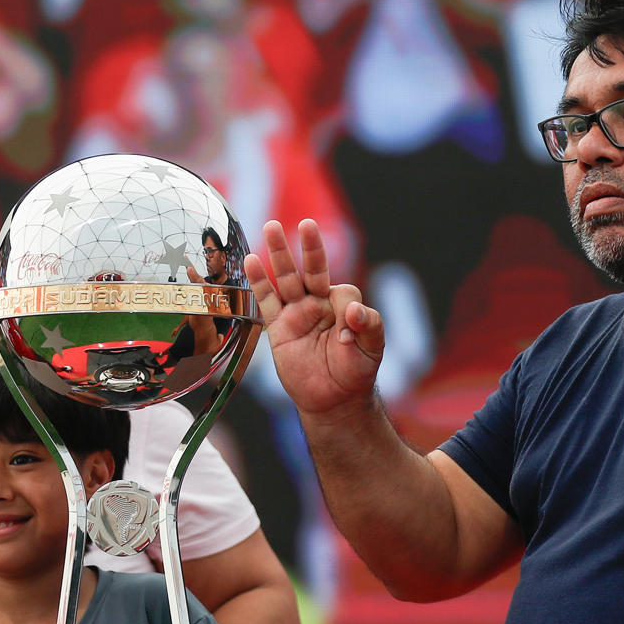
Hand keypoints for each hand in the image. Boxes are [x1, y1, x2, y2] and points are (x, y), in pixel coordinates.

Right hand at [245, 219, 383, 417]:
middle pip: (312, 268)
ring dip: (280, 253)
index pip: (342, 289)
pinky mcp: (279, 327)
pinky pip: (267, 301)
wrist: (333, 400)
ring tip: (271, 227)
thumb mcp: (372, 347)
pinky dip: (259, 281)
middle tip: (306, 223)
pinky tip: (252, 261)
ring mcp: (297, 313)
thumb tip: (354, 311)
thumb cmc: (355, 372)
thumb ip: (368, 324)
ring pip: (287, 278)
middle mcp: (319, 303)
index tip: (349, 331)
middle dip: (309, 246)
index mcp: (343, 304)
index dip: (345, 306)